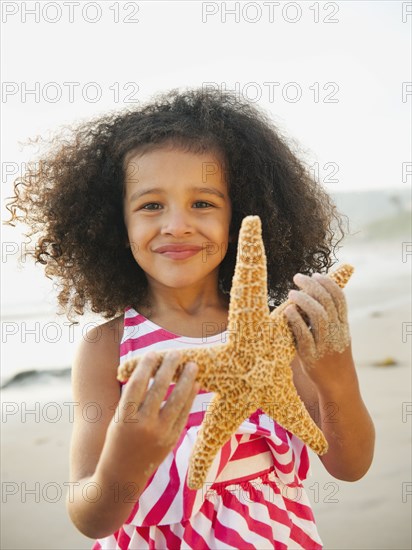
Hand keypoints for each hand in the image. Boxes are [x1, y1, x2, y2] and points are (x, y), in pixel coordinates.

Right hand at [97, 350, 198, 483]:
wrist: (119, 479)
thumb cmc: (115, 443)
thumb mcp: (116, 420)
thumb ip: (131, 399)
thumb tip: (149, 371)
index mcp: (124, 418)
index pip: (137, 384)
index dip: (146, 366)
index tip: (153, 352)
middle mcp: (142, 425)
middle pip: (159, 388)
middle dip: (169, 367)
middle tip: (176, 352)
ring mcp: (159, 434)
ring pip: (176, 400)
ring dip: (186, 380)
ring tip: (193, 365)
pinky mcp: (171, 441)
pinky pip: (183, 415)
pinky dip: (190, 398)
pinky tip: (195, 385)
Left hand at [284, 272, 350, 385]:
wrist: (339, 386)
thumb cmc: (334, 358)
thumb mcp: (338, 336)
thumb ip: (331, 319)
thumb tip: (316, 296)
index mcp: (343, 326)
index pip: (340, 298)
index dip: (328, 283)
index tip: (315, 274)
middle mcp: (336, 333)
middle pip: (327, 302)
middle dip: (312, 285)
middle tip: (297, 277)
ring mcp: (325, 344)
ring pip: (318, 315)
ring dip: (304, 300)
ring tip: (291, 293)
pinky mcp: (311, 356)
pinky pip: (304, 334)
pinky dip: (296, 320)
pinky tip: (288, 311)